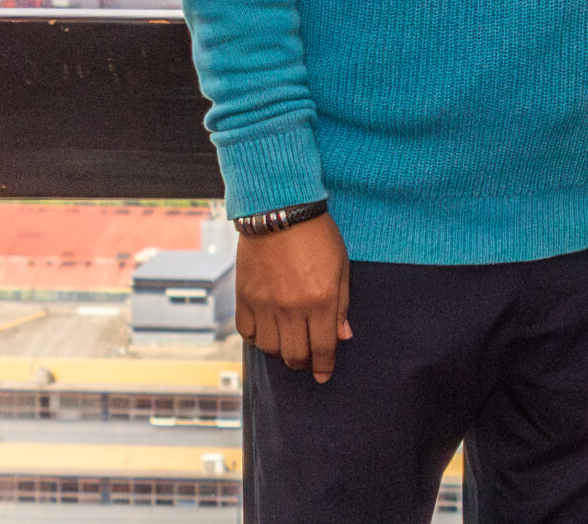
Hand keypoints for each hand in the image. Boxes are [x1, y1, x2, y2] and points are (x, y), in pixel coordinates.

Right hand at [238, 214, 351, 382]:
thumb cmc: (318, 236)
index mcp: (321, 300)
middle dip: (304, 363)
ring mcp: (265, 304)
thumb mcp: (341, 266)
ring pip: (271, 348)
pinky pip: (248, 333)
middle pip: (295, 355)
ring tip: (288, 345)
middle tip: (307, 361)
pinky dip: (257, 338)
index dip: (324, 367)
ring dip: (281, 353)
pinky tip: (266, 332)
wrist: (279, 211)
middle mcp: (292, 308)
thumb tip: (343, 336)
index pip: (323, 348)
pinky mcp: (245, 297)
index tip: (324, 376)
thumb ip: (341, 304)